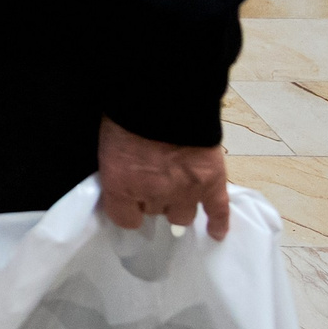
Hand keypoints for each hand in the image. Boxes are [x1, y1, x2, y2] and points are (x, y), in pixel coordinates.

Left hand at [97, 117, 229, 238]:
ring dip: (177, 205)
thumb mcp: (108, 144)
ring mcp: (185, 191)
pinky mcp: (211, 182)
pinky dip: (218, 222)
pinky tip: (216, 233)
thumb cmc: (127, 114)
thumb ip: (118, 170)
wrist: (163, 95)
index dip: (128, 209)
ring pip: (181, 216)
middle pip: (154, 212)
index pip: (125, 219)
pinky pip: (218, 210)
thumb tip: (126, 182)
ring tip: (177, 192)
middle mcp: (153, 195)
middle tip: (153, 179)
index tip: (130, 200)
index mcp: (121, 187)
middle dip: (152, 198)